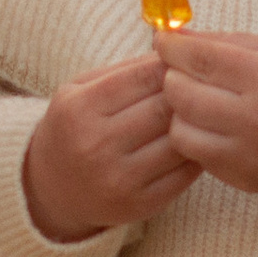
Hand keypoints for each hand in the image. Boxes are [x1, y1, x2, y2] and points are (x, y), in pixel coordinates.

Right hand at [23, 54, 200, 242]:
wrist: (52, 189)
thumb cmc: (73, 128)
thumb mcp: (79, 90)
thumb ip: (123, 69)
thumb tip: (174, 52)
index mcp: (79, 110)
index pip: (143, 77)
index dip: (173, 65)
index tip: (186, 62)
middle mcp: (96, 146)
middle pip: (164, 109)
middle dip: (190, 93)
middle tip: (203, 85)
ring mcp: (120, 179)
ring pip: (180, 141)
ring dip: (198, 123)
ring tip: (205, 112)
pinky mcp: (143, 204)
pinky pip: (186, 172)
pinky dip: (198, 152)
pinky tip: (199, 140)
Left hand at [154, 31, 257, 200]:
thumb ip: (229, 41)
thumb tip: (177, 36)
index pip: (201, 58)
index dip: (173, 46)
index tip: (164, 40)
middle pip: (181, 93)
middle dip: (173, 75)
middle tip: (183, 70)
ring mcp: (249, 155)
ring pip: (180, 129)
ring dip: (180, 110)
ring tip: (199, 100)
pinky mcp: (243, 179)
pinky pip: (196, 155)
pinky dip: (195, 136)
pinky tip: (212, 124)